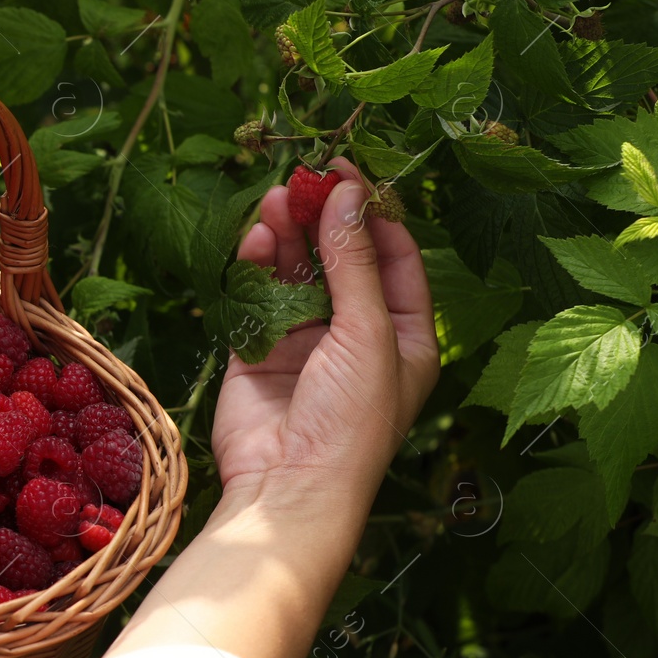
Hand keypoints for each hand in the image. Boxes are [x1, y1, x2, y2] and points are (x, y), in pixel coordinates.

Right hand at [210, 159, 439, 515]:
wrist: (288, 488)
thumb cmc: (349, 423)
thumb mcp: (367, 333)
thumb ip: (355, 261)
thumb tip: (349, 193)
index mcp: (404, 334)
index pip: (394, 256)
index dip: (372, 211)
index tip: (346, 169)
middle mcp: (356, 334)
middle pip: (341, 258)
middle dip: (323, 218)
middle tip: (301, 176)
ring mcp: (304, 341)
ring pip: (296, 271)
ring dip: (286, 235)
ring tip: (273, 200)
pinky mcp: (258, 350)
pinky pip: (256, 296)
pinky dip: (254, 266)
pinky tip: (253, 241)